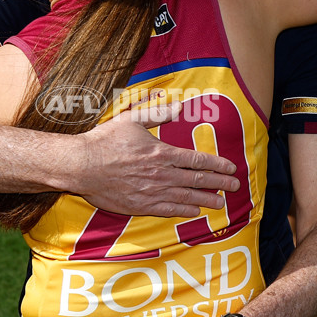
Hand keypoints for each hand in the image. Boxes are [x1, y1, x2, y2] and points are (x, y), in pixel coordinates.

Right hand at [79, 102, 239, 217]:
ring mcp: (152, 192)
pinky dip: (184, 211)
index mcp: (162, 152)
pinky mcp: (140, 205)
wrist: (81, 166)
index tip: (231, 167)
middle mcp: (161, 174)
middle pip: (197, 180)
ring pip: (186, 197)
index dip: (217, 164)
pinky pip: (168, 210)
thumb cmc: (104, 141)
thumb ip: (156, 113)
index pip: (197, 160)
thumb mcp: (131, 119)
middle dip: (219, 183)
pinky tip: (194, 211)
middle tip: (235, 185)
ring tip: (221, 202)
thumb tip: (176, 105)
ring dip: (207, 199)